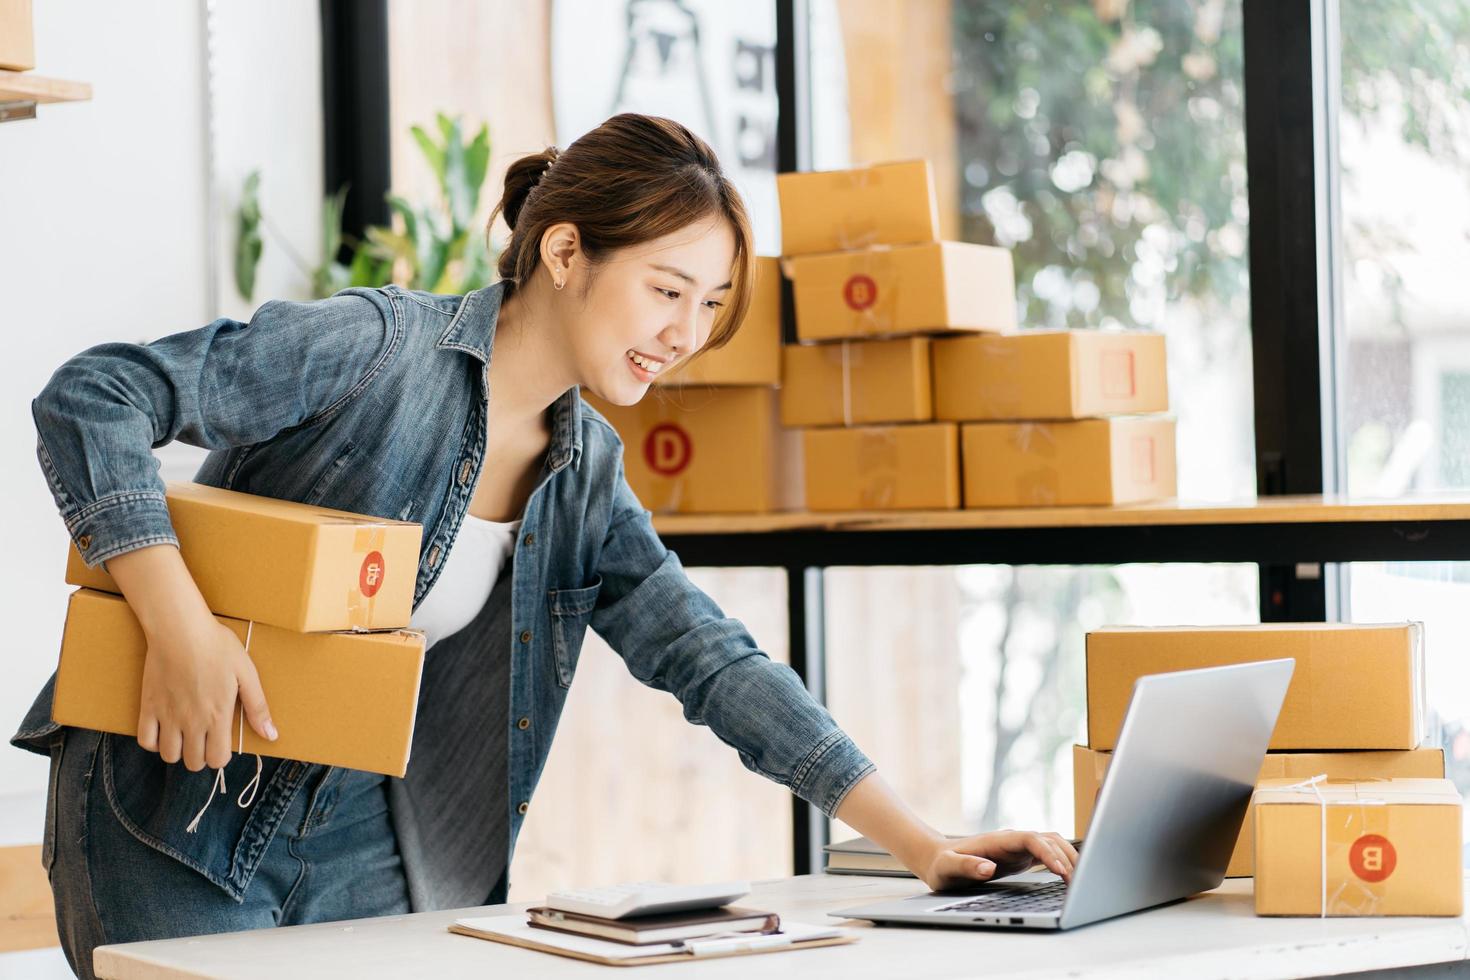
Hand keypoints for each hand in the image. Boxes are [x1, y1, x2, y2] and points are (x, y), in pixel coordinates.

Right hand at [136, 612, 276, 770]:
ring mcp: (167, 716)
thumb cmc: (218, 647)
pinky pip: (145, 740)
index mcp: (218, 716)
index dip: (220, 756)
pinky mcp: (148, 706)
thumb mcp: (247, 674)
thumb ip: (257, 707)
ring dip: (177, 751)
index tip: (221, 743)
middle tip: (204, 739)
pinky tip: (164, 730)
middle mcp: (191, 722)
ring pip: (168, 756)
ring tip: (185, 735)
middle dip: (201, 756)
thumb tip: (271, 735)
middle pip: (193, 762)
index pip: (217, 760)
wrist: (181, 629)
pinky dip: (153, 742)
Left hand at [912, 830, 1078, 892]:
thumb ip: (966, 866)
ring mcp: (1017, 848)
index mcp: (997, 840)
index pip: (1030, 839)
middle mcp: (1011, 840)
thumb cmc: (942, 865)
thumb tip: (988, 868)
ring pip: (1052, 843)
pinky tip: (1070, 877)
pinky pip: (1048, 854)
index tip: (1060, 870)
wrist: (937, 859)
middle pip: (1048, 839)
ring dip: (1068, 857)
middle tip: (1080, 882)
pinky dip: (1062, 862)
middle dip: (1066, 857)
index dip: (1047, 853)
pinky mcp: (1020, 857)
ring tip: (1081, 880)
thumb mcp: (947, 868)